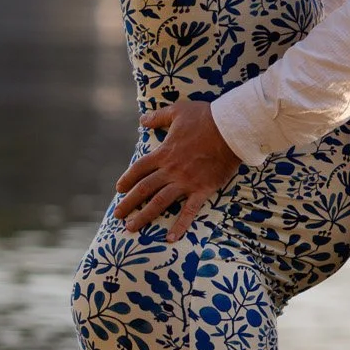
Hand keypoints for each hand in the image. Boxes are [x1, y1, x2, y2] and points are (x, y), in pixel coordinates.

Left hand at [112, 101, 239, 239]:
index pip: (139, 169)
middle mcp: (171, 170)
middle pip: (144, 189)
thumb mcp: (178, 110)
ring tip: (131, 228)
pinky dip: (179, 225)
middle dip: (129, 204)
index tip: (119, 189)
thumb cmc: (206, 118)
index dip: (127, 179)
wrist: (232, 129)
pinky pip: (189, 211)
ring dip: (144, 216)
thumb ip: (158, 117)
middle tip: (117, 216)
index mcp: (164, 153)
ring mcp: (186, 182)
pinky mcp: (202, 189)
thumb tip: (142, 120)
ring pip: (160, 202)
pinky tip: (170, 239)